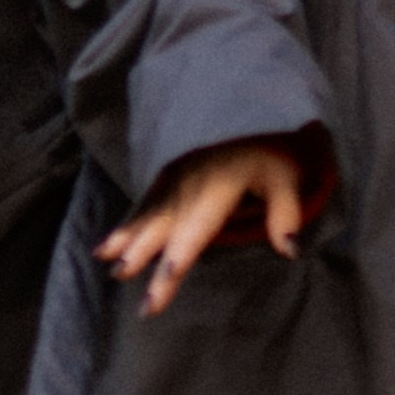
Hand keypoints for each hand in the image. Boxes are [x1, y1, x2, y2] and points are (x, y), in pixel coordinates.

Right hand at [98, 138, 307, 316]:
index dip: (179, 258)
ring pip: (147, 216)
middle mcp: (191, 185)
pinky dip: (125, 226)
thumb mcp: (288, 179)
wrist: (257, 115)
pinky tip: (104, 248)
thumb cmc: (273, 156)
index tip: (164, 279)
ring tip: (106, 264)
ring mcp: (176, 180)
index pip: (197, 229)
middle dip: (141, 254)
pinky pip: (144, 205)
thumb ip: (287, 214)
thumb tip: (290, 250)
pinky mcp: (168, 178)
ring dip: (125, 240)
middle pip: (165, 226)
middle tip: (122, 278)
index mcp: (219, 187)